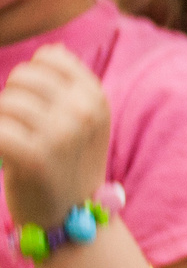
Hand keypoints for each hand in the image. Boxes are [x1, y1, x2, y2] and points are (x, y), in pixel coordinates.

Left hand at [0, 47, 109, 232]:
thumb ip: (70, 84)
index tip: (34, 108)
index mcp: (96, 97)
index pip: (47, 58)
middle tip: (20, 130)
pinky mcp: (34, 157)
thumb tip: (51, 50)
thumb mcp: (84, 121)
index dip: (31, 80)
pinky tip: (3, 156)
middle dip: (11, 100)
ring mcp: (61, 134)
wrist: (69, 217)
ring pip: (5, 103)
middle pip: (22, 78)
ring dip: (0, 123)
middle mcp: (83, 111)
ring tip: (12, 145)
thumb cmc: (67, 163)